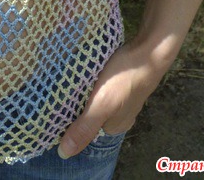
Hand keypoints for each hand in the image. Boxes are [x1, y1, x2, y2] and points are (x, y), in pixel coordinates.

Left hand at [57, 37, 175, 158]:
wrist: (150, 49)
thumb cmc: (124, 78)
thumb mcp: (102, 105)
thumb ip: (84, 129)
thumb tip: (63, 154)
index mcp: (114, 126)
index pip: (85, 128)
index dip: (69, 118)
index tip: (53, 107)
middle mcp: (120, 114)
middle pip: (90, 111)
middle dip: (76, 102)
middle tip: (57, 90)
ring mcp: (123, 95)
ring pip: (96, 96)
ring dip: (84, 89)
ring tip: (67, 79)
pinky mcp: (123, 77)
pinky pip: (102, 83)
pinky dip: (93, 79)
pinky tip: (85, 70)